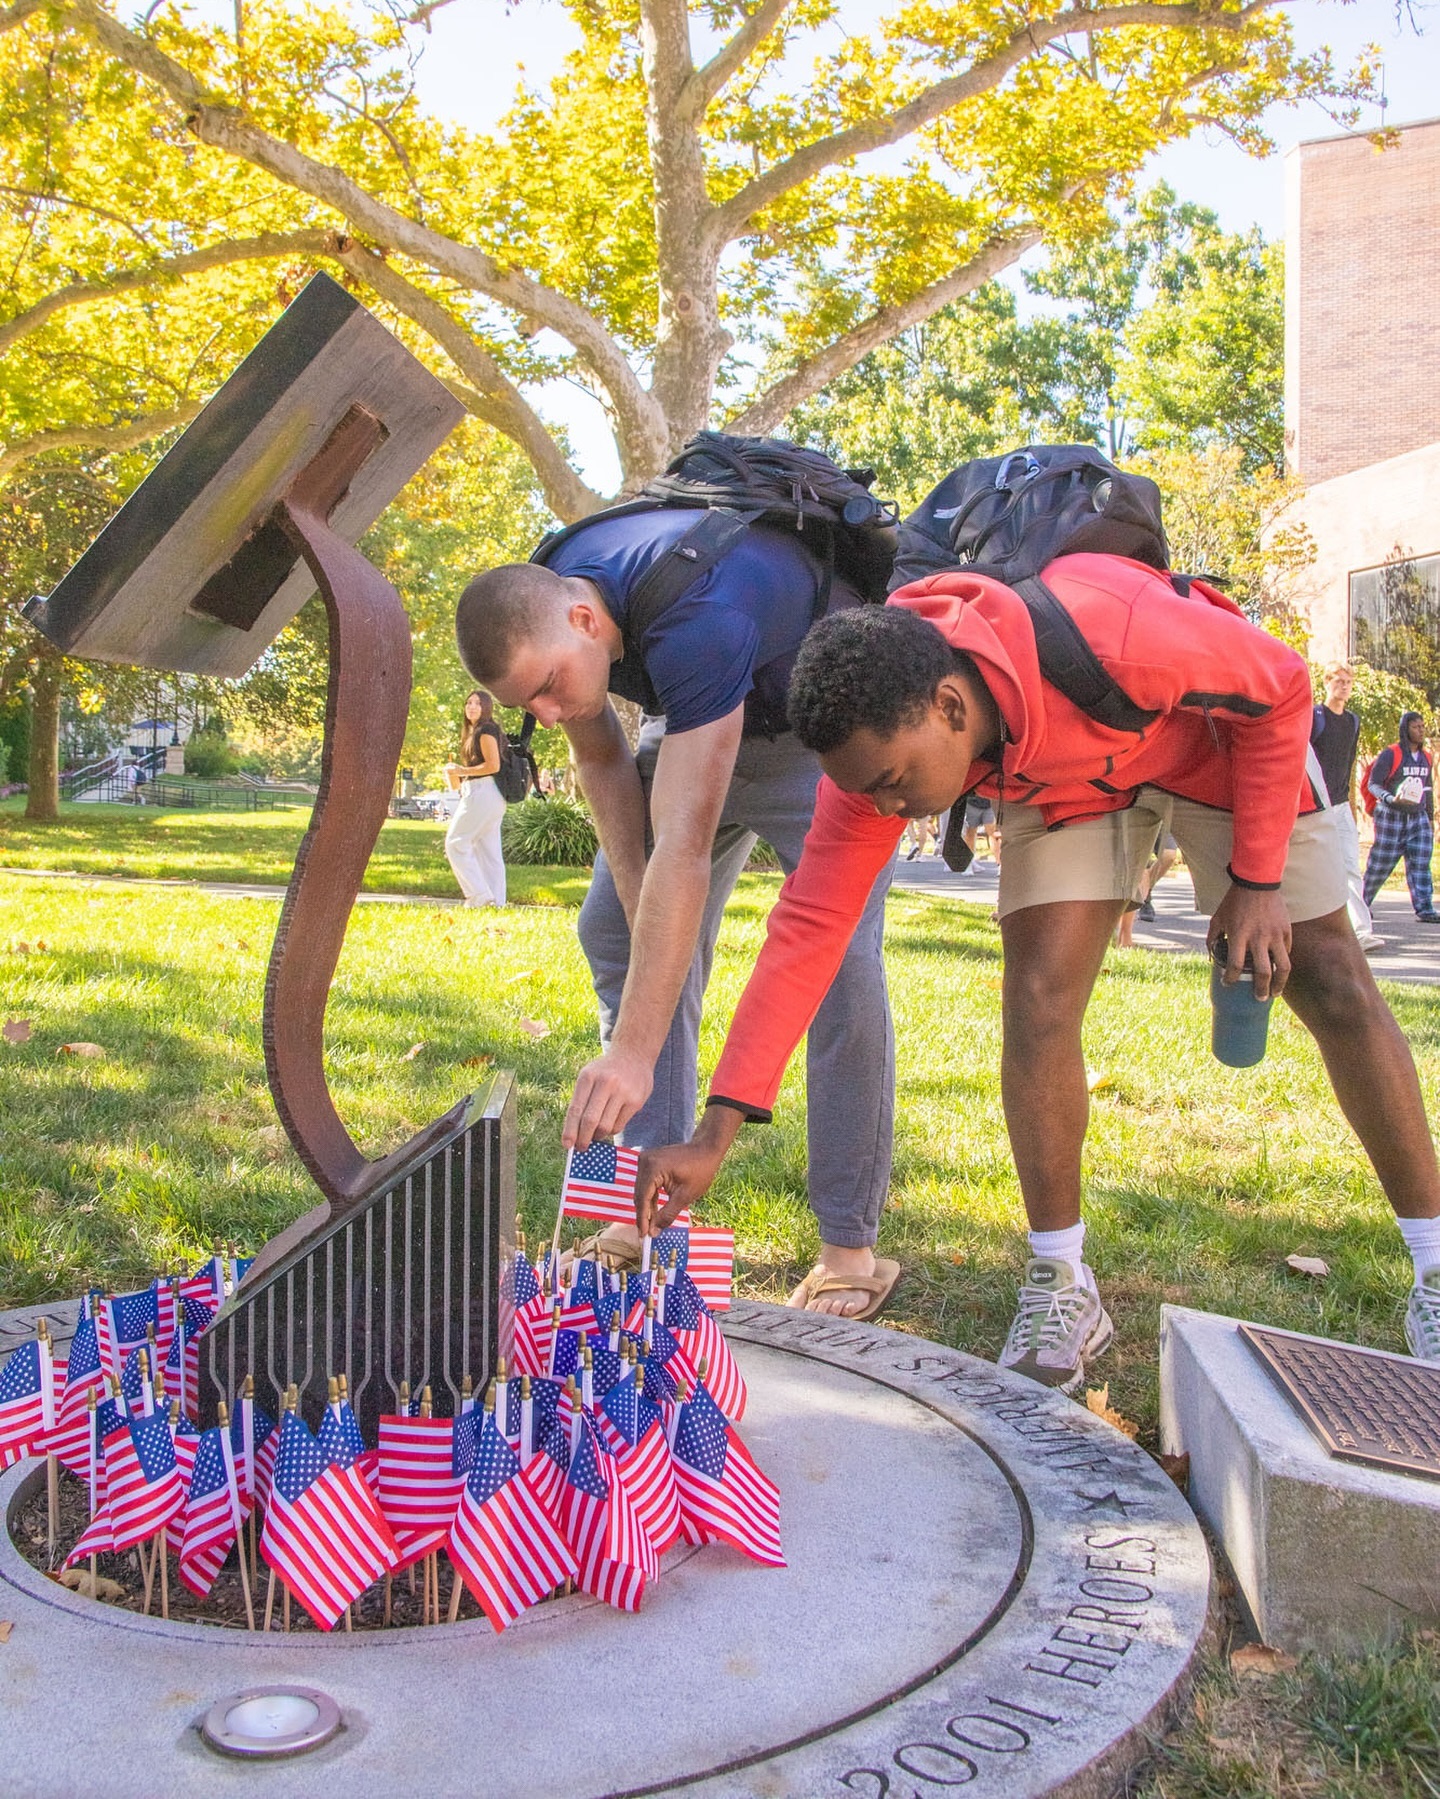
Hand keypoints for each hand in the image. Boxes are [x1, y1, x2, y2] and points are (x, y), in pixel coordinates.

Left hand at [562, 1047, 653, 1150]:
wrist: (634, 1056)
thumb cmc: (605, 1072)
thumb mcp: (589, 1077)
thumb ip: (581, 1102)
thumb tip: (574, 1134)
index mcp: (588, 1077)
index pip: (575, 1109)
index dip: (570, 1130)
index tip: (567, 1145)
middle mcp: (605, 1083)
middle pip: (590, 1121)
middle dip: (583, 1139)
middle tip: (581, 1148)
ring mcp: (622, 1092)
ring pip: (605, 1126)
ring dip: (598, 1135)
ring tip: (596, 1134)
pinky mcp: (636, 1101)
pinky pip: (619, 1126)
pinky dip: (611, 1130)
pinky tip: (610, 1125)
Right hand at [633, 1106, 742, 1234]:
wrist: (706, 1149)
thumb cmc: (700, 1170)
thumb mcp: (685, 1196)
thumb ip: (667, 1215)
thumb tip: (653, 1233)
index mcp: (653, 1168)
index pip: (643, 1199)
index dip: (642, 1220)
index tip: (642, 1237)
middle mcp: (644, 1161)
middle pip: (639, 1195)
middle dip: (643, 1215)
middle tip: (646, 1235)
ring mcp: (645, 1159)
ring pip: (641, 1191)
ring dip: (646, 1208)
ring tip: (650, 1226)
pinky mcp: (649, 1161)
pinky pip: (646, 1184)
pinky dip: (650, 1197)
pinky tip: (654, 1212)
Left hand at [1208, 885, 1291, 1000]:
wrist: (1257, 882)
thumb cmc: (1234, 901)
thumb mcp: (1218, 918)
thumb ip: (1213, 937)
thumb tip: (1211, 954)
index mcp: (1238, 935)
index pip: (1234, 965)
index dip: (1230, 978)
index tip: (1229, 983)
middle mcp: (1258, 938)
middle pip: (1262, 972)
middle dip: (1261, 990)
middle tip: (1259, 998)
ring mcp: (1275, 935)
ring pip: (1283, 967)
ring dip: (1280, 983)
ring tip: (1276, 993)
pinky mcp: (1286, 930)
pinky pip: (1287, 951)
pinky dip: (1283, 962)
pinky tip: (1279, 969)